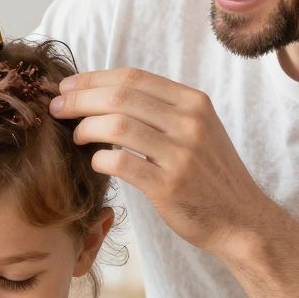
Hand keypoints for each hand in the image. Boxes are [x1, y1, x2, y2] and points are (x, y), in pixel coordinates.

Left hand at [49, 67, 273, 255]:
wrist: (241, 220)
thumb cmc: (209, 175)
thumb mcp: (197, 130)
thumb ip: (161, 110)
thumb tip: (106, 94)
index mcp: (194, 102)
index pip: (133, 77)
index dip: (93, 79)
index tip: (68, 88)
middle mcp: (189, 122)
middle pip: (119, 96)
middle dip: (80, 99)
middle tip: (57, 108)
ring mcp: (181, 154)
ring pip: (116, 125)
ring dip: (85, 128)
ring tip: (75, 136)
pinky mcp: (170, 185)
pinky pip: (121, 162)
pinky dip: (100, 159)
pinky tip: (96, 162)